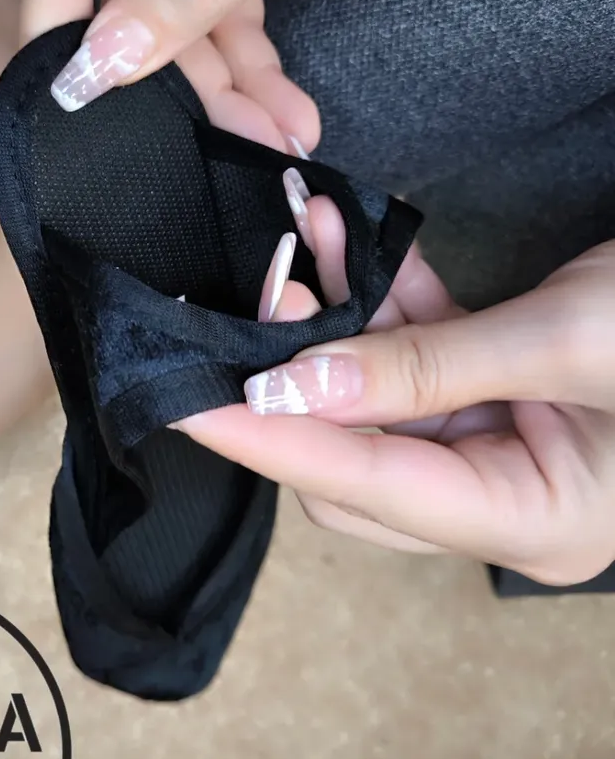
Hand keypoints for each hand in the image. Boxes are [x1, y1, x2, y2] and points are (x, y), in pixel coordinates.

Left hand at [185, 177, 614, 586]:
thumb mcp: (573, 339)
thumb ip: (431, 367)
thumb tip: (299, 389)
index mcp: (539, 519)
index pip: (366, 491)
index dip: (271, 445)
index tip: (186, 404)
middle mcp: (514, 499)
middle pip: (359, 463)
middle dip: (296, 381)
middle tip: (243, 303)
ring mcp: (513, 445)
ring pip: (383, 400)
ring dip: (336, 322)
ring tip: (297, 239)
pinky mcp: (511, 390)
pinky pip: (423, 355)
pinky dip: (385, 302)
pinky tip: (345, 238)